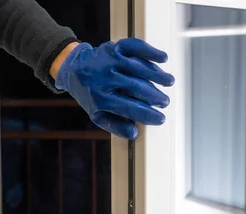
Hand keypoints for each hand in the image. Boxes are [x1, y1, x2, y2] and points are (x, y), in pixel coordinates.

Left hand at [54, 38, 174, 138]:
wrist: (75, 70)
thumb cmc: (91, 96)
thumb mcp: (97, 115)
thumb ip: (115, 126)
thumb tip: (134, 133)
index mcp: (100, 98)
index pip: (129, 108)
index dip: (148, 114)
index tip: (161, 119)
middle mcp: (105, 77)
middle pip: (137, 87)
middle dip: (155, 96)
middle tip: (165, 102)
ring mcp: (110, 60)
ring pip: (139, 67)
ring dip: (158, 75)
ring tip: (170, 83)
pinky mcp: (115, 47)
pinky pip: (135, 47)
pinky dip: (150, 51)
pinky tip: (163, 58)